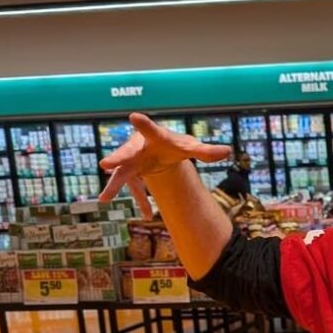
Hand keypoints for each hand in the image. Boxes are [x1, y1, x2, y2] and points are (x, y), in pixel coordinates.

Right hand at [98, 112, 231, 216]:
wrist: (158, 149)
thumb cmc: (173, 145)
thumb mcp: (189, 147)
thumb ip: (206, 151)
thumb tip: (228, 151)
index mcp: (154, 137)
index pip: (149, 130)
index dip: (143, 124)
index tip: (133, 117)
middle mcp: (138, 148)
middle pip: (127, 153)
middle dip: (118, 158)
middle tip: (106, 164)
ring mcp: (132, 163)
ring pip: (122, 174)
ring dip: (113, 186)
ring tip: (104, 198)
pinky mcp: (132, 175)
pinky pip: (135, 190)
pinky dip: (142, 202)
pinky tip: (148, 215)